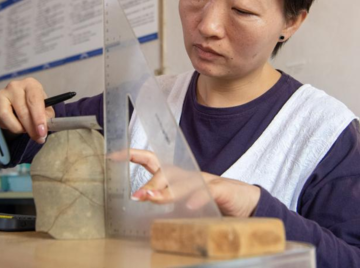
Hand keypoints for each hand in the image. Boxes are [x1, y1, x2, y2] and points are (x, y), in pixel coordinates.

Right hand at [0, 78, 54, 143]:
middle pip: (22, 110)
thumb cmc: (33, 104)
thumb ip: (47, 117)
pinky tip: (12, 124)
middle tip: (36, 137)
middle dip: (30, 128)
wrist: (18, 103)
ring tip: (23, 129)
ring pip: (5, 115)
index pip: (34, 100)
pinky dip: (6, 126)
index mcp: (30, 85)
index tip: (42, 131)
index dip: (38, 118)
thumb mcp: (45, 109)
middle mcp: (15, 86)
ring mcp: (1, 93)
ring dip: (16, 127)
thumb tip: (44, 128)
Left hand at [128, 149, 260, 216]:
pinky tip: (190, 206)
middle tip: (137, 196)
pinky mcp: (221, 190)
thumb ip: (165, 197)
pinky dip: (199, 198)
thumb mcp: (184, 201)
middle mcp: (189, 174)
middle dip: (151, 183)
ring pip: (183, 182)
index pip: (152, 160)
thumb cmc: (211, 202)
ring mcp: (205, 180)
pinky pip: (209, 192)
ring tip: (153, 199)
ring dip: (167, 191)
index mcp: (178, 175)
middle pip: (165, 172)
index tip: (113, 155)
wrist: (246, 202)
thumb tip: (140, 197)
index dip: (133, 155)